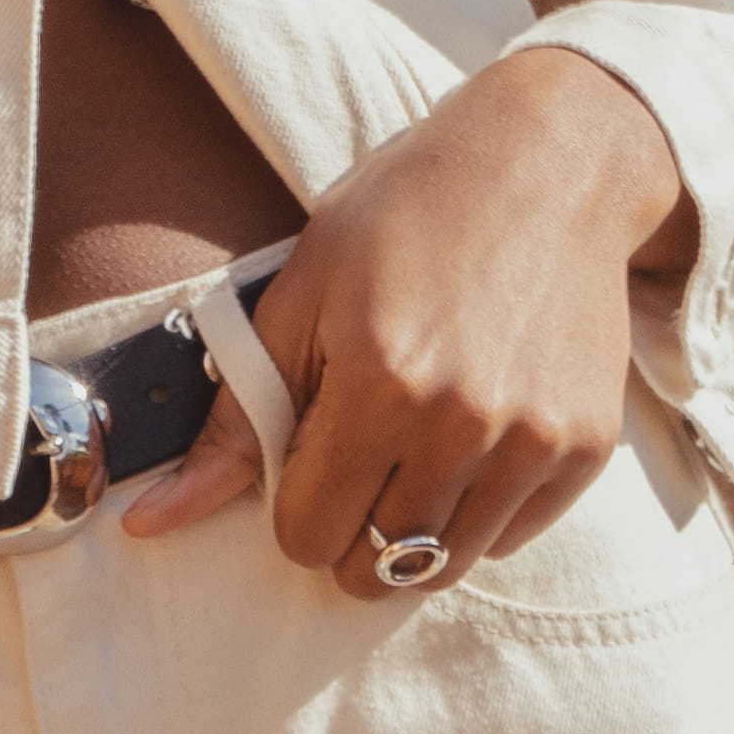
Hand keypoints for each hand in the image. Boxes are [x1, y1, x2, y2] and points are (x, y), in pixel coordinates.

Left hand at [121, 39, 686, 582]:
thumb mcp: (300, 297)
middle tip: (361, 455)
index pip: (307, 535)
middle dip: (351, 526)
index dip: (294, 504)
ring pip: (446, 565)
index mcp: (378, 384)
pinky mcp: (587, 447)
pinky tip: (473, 435)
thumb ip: (232, 422)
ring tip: (413, 447)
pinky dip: (479, 511)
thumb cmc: (405, 216)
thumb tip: (147, 524)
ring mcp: (535, 440)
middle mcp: (463, 424)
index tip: (311, 454)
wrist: (547, 165)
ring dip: (414, 528)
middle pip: (377, 568)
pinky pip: (510, 537)